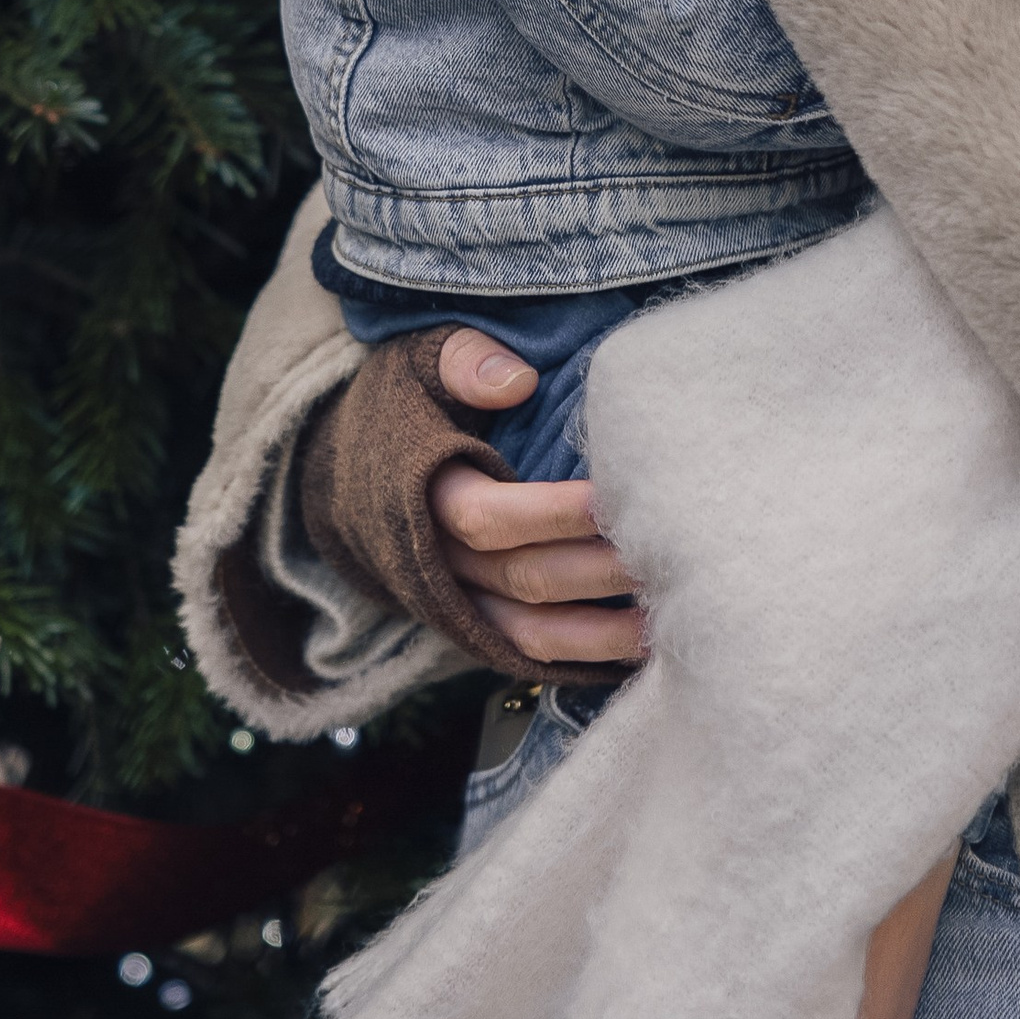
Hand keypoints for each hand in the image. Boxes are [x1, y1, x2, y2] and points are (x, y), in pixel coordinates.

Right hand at [425, 328, 649, 666]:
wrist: (348, 467)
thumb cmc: (404, 404)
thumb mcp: (418, 362)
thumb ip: (463, 360)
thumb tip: (516, 381)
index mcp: (423, 496)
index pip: (491, 517)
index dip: (554, 513)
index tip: (616, 498)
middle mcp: (439, 560)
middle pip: (526, 578)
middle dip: (599, 570)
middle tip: (671, 553)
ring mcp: (457, 600)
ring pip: (530, 630)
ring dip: (600, 633)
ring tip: (665, 619)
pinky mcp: (476, 621)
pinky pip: (529, 651)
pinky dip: (583, 657)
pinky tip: (640, 649)